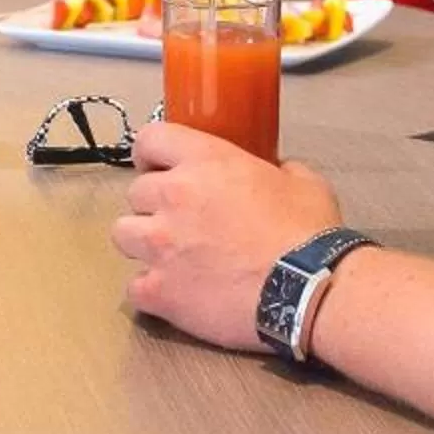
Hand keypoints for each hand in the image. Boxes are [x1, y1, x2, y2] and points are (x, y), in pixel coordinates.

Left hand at [110, 120, 343, 352]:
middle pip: (135, 193)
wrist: (310, 291)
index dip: (151, 154)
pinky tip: (175, 294)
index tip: (158, 167)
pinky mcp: (160, 290)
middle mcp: (173, 196)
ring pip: (122, 235)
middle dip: (155, 206)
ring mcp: (160, 245)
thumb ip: (278, 168)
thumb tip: (275, 170)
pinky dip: (151, 291)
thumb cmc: (308, 234)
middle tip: (182, 222)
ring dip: (143, 244)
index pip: (150, 139)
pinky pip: (135, 287)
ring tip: (172, 258)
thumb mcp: (302, 180)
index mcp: (204, 162)